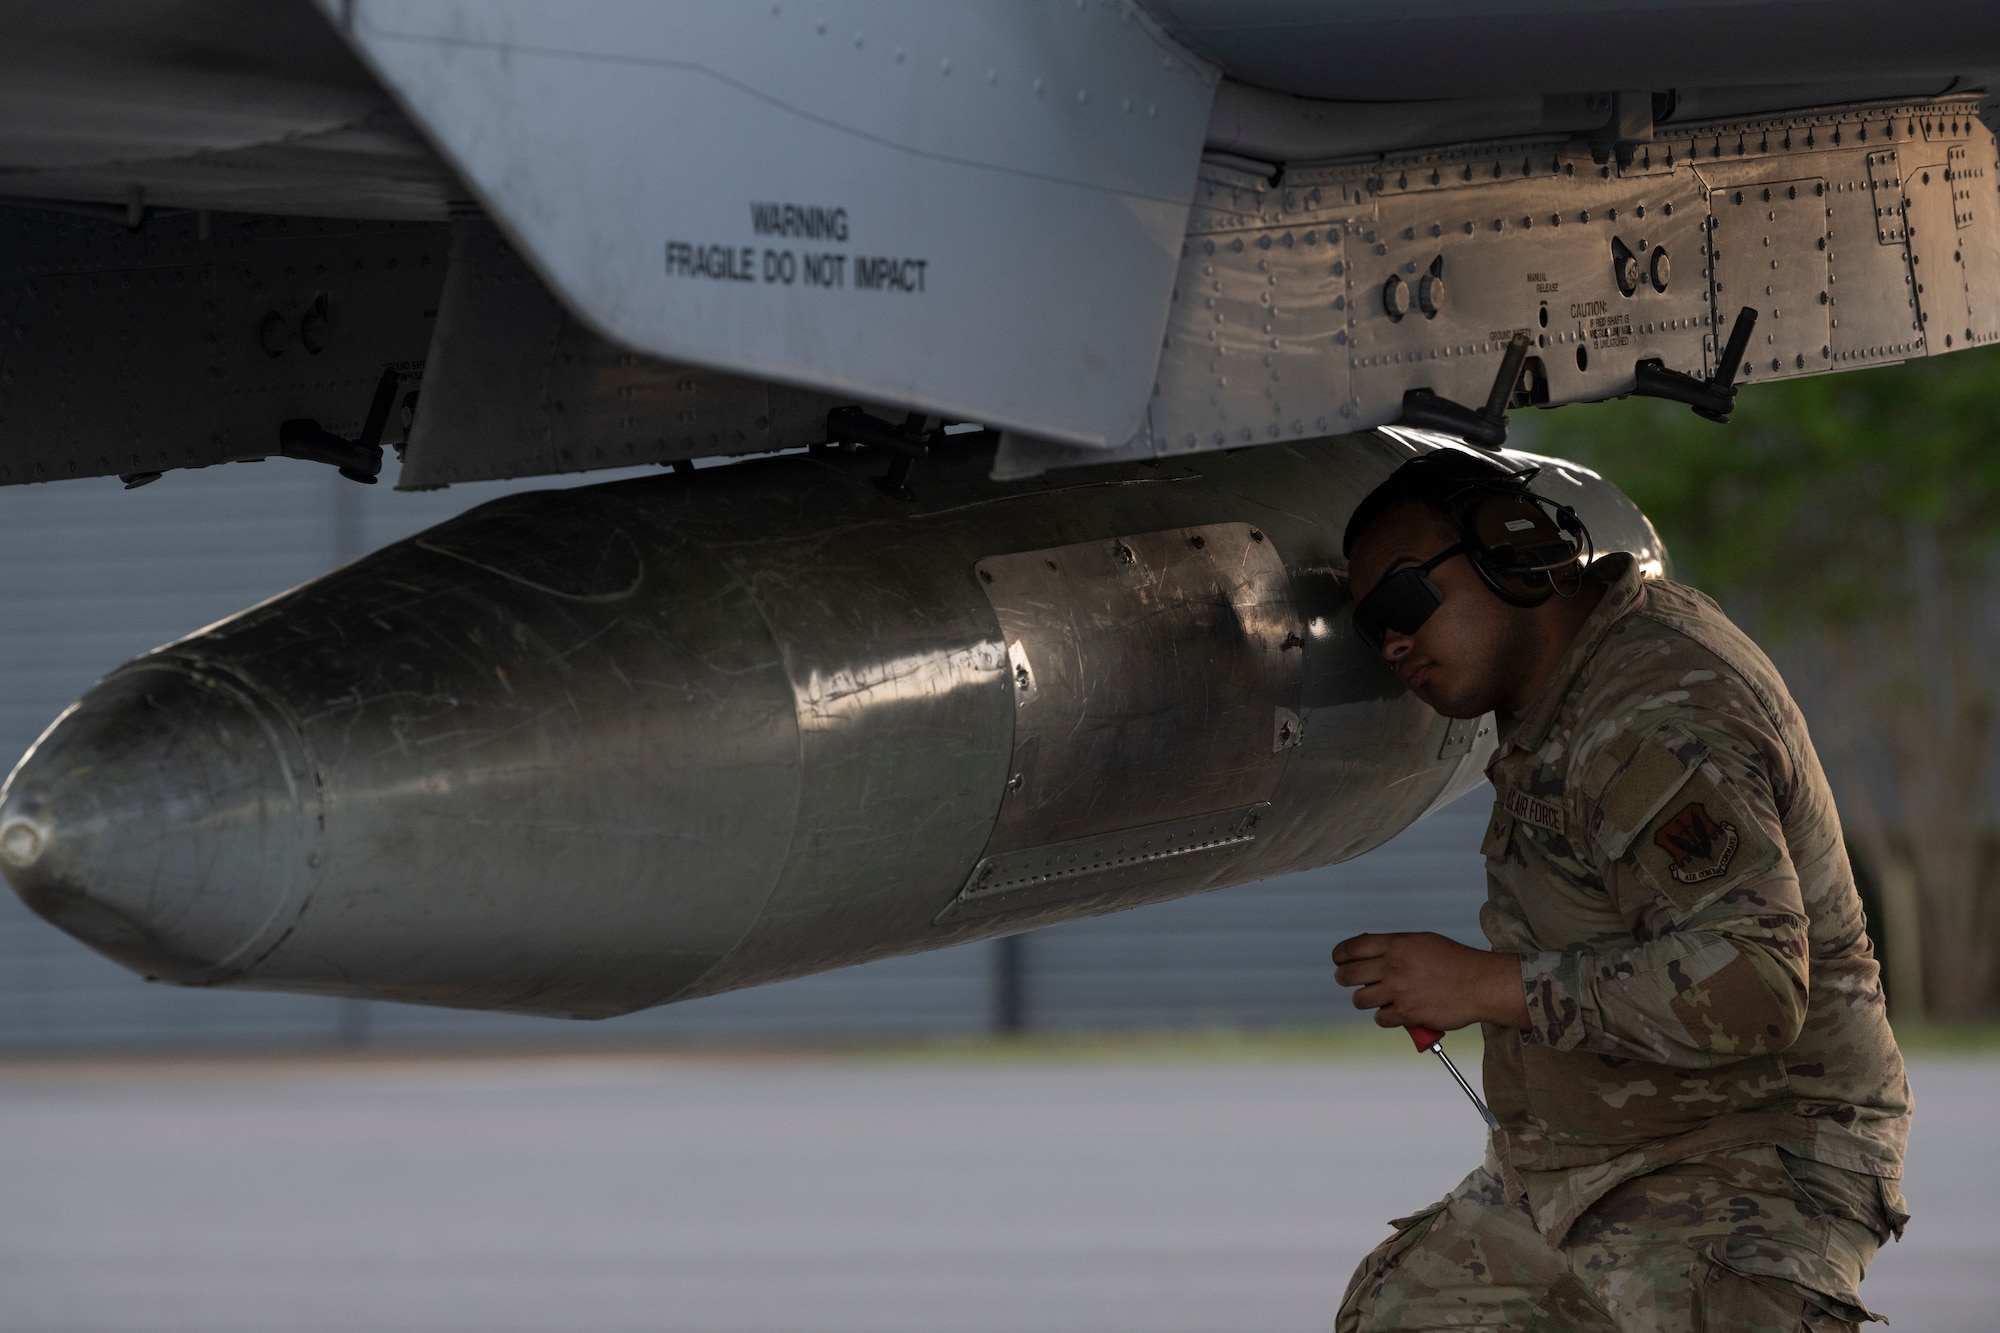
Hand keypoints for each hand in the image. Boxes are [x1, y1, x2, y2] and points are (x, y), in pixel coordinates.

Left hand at [1330, 932, 1529, 1031]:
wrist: (1481, 984)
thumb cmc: (1454, 961)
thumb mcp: (1422, 942)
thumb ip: (1395, 946)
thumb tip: (1367, 951)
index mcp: (1396, 944)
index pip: (1352, 948)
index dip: (1340, 955)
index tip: (1338, 960)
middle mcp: (1394, 965)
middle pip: (1348, 974)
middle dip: (1344, 978)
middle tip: (1346, 979)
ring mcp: (1399, 990)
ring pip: (1360, 999)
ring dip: (1365, 1000)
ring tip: (1375, 997)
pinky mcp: (1407, 1013)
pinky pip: (1380, 1018)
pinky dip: (1385, 1017)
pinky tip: (1394, 1012)